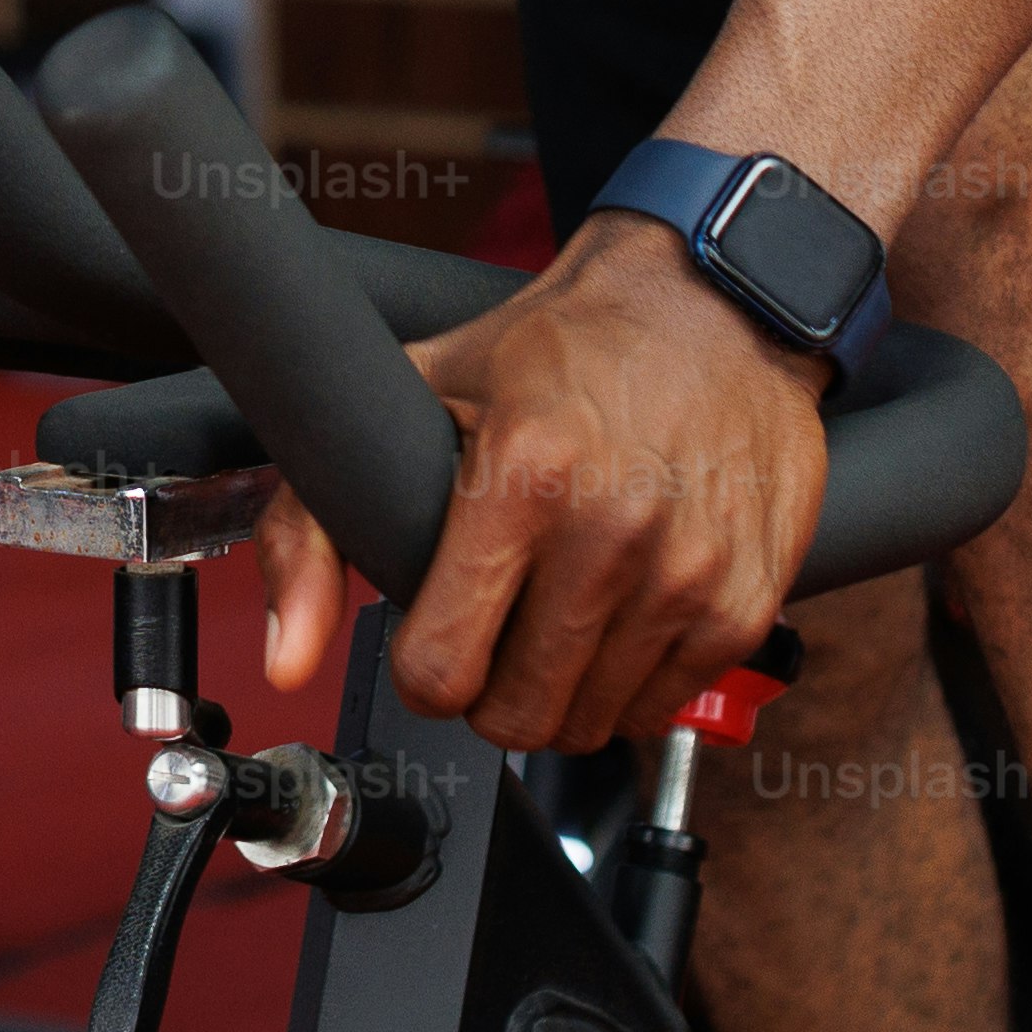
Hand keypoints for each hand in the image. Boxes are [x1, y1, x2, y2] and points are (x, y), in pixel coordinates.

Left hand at [249, 210, 820, 751]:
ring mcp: (689, 575)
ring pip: (589, 725)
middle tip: (494, 631)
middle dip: (488, 689)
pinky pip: (660, 710)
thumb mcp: (411, 393)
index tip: (433, 638)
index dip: (423, 667)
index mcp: (521, 476)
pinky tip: (618, 613)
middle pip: (516, 715)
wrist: (713, 306)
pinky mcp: (747, 605)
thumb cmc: (559, 348)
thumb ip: (313, 523)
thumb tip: (284, 658)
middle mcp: (613, 532)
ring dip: (560, 690)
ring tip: (556, 613)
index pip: (442, 668)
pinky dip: (629, 684)